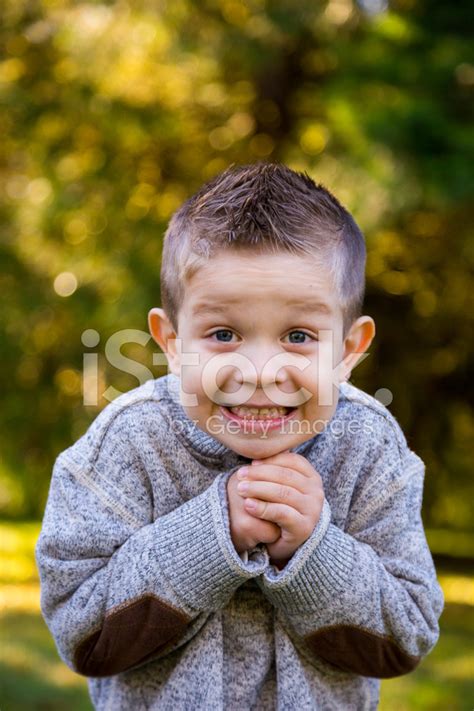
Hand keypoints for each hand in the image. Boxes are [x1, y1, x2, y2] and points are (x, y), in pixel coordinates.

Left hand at [236, 450, 323, 568]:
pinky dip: (263, 508)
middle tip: (240, 475)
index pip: (292, 461)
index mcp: (312, 477)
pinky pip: (282, 513)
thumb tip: (257, 454)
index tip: (251, 463)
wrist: (287, 544)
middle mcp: (316, 492)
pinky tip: (248, 505)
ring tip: (240, 489)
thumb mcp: (280, 487)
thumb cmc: (281, 510)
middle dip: (260, 474)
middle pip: (285, 476)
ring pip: (283, 492)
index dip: (270, 460)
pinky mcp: (304, 527)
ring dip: (258, 489)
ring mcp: (312, 510)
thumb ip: (274, 470)